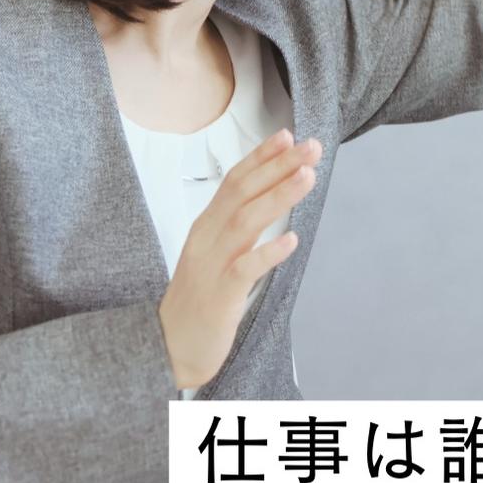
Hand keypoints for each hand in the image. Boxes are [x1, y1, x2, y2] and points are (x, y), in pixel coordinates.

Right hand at [157, 129, 320, 390]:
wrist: (170, 346)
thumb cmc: (199, 298)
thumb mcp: (215, 252)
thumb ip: (238, 225)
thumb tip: (272, 196)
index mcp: (206, 226)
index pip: (234, 181)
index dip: (261, 157)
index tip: (288, 136)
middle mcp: (207, 238)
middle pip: (243, 193)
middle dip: (278, 166)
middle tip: (312, 147)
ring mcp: (211, 265)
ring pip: (245, 222)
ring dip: (278, 197)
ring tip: (308, 177)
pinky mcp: (219, 296)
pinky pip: (244, 270)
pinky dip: (268, 254)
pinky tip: (291, 241)